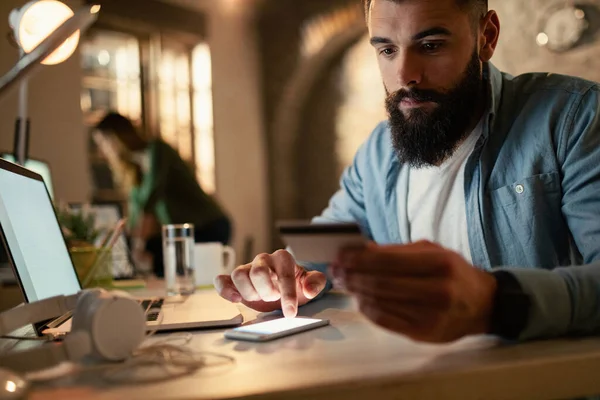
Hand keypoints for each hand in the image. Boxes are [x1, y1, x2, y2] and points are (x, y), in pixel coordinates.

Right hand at [214, 250, 326, 316]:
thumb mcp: (310, 283)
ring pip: (239, 274)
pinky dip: (225, 289)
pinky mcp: (234, 280)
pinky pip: (222, 279)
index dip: (287, 295)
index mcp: (283, 258)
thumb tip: (309, 289)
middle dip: (266, 291)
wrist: (283, 285)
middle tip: (273, 298)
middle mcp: (263, 260)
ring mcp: (247, 268)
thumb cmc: (296, 283)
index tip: (290, 313)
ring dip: (249, 292)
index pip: (283, 274)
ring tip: (258, 298)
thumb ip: (316, 282)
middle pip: (258, 272)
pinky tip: (235, 299)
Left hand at [331, 241, 496, 342]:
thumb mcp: (432, 252)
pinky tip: (360, 300)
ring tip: (344, 282)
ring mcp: (431, 315)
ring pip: (381, 302)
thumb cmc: (453, 273)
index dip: (359, 258)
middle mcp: (438, 290)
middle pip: (381, 282)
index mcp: (440, 263)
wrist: (482, 305)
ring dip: (356, 292)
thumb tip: (361, 250)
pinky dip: (368, 309)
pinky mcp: (424, 334)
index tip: (341, 255)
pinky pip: (386, 321)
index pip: (388, 261)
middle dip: (352, 275)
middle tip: (336, 270)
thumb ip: (397, 251)